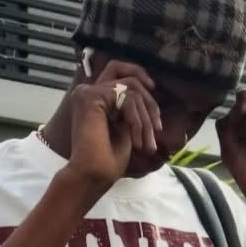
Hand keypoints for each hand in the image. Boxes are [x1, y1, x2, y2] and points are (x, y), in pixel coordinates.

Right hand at [65, 60, 162, 192]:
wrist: (93, 177)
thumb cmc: (108, 160)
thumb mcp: (126, 126)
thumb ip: (132, 106)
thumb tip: (150, 90)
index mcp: (95, 97)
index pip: (119, 70)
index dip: (139, 74)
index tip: (154, 93)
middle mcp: (88, 91)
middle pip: (130, 79)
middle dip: (150, 105)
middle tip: (157, 132)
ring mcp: (88, 92)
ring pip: (132, 89)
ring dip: (146, 119)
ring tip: (147, 144)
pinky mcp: (91, 96)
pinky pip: (127, 98)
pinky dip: (137, 120)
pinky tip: (136, 141)